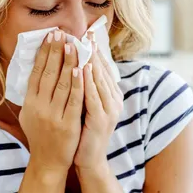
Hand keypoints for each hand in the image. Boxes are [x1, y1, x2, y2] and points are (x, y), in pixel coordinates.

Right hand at [19, 30, 83, 170]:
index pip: (36, 72)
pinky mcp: (67, 124)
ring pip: (61, 84)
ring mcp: (53, 116)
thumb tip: (34, 71)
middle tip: (60, 33)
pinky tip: (80, 69)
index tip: (49, 37)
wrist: (47, 163)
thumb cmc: (41, 136)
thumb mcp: (30, 115)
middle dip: (55, 51)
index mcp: (29, 103)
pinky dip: (77, 84)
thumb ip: (33, 95)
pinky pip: (73, 100)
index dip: (43, 53)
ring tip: (72, 45)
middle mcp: (38, 107)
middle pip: (47, 74)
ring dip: (67, 62)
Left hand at [74, 38, 123, 169]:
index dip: (95, 51)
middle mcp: (114, 100)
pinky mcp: (102, 119)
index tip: (87, 34)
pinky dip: (88, 81)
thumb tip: (77, 65)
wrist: (88, 160)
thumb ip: (85, 88)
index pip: (103, 68)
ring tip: (83, 44)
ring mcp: (110, 110)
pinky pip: (94, 96)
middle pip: (103, 71)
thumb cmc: (83, 132)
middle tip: (86, 33)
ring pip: (99, 81)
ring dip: (91, 61)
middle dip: (93, 51)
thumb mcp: (86, 106)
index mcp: (111, 96)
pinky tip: (82, 68)